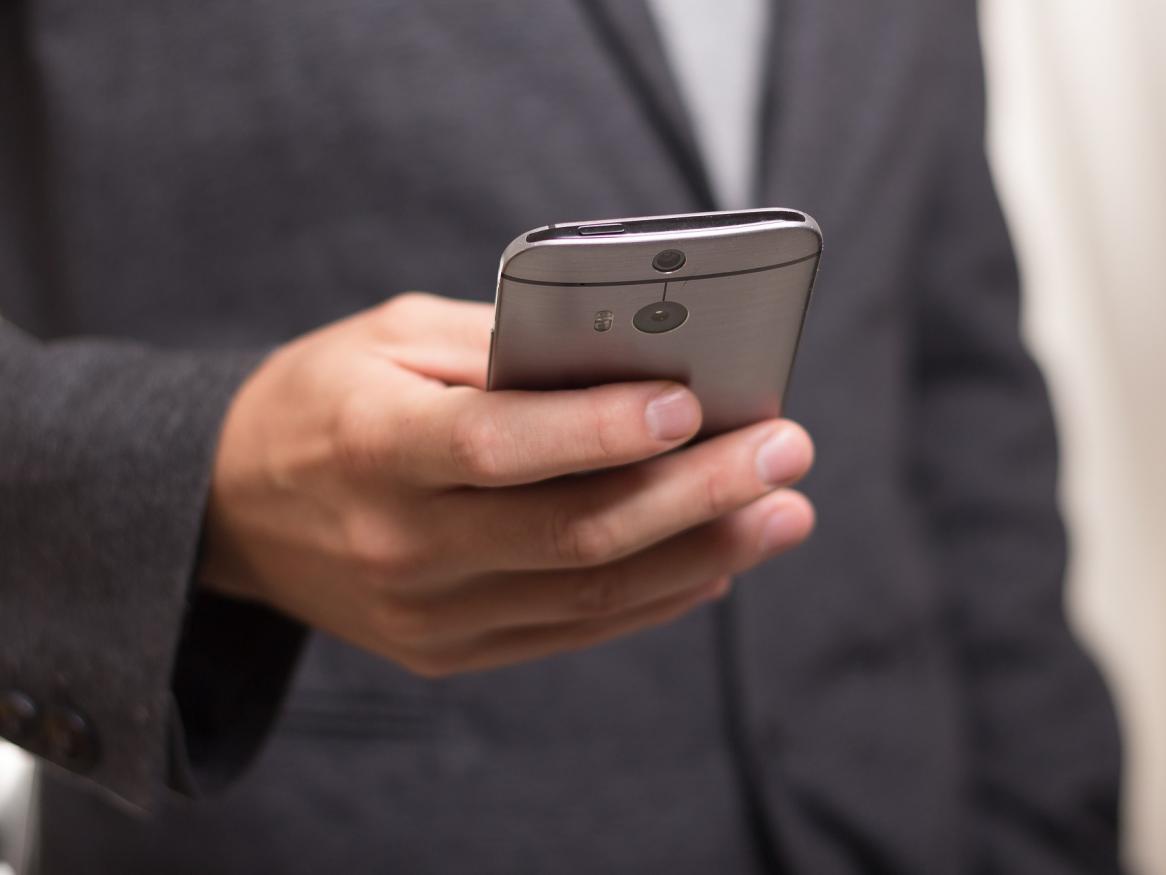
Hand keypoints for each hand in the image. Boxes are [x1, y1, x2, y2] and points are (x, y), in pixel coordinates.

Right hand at [198, 293, 814, 676]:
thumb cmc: (322, 399)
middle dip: (695, 492)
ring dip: (701, 553)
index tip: (693, 402)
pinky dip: (653, 596)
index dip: (599, 429)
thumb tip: (628, 359)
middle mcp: (401, 544)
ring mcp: (426, 614)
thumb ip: (500, 344)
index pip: (499, 447)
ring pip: (589, 594)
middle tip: (786, 451)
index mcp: (374, 445)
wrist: (232, 509)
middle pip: (573, 533)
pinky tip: (716, 561)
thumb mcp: (389, 338)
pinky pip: (570, 632)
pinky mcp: (448, 650)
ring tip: (782, 511)